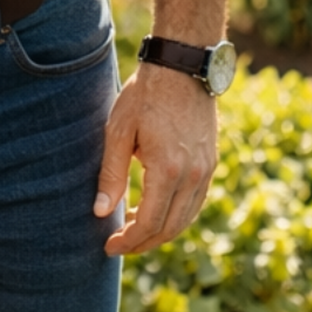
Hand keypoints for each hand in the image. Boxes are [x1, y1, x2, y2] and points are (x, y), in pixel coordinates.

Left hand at [96, 60, 217, 254]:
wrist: (182, 65)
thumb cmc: (145, 95)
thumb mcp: (119, 131)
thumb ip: (111, 174)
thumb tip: (101, 213)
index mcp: (168, 169)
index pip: (149, 223)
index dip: (128, 241)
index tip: (109, 246)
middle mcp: (193, 175)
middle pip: (170, 228)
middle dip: (143, 243)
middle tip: (118, 244)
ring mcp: (205, 169)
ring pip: (186, 219)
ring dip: (160, 232)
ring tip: (133, 230)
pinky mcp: (209, 162)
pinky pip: (195, 202)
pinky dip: (176, 216)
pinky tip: (156, 211)